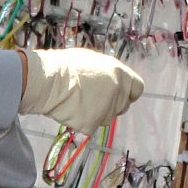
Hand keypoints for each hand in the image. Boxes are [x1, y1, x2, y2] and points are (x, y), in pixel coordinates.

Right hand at [19, 48, 143, 135]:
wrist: (50, 80)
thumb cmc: (68, 65)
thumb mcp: (95, 61)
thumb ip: (109, 73)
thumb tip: (110, 79)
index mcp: (122, 75)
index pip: (138, 89)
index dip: (129, 92)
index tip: (120, 94)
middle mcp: (119, 94)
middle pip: (123, 106)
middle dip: (112, 105)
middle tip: (93, 99)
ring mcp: (107, 111)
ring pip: (107, 118)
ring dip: (97, 114)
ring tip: (79, 102)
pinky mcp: (93, 124)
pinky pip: (90, 126)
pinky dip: (81, 121)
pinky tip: (71, 110)